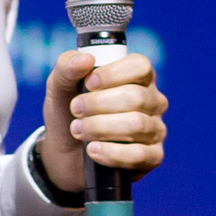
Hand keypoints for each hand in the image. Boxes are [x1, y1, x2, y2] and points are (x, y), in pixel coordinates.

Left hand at [40, 46, 167, 199]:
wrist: (63, 153)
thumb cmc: (68, 113)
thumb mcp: (60, 86)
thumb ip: (67, 67)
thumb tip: (85, 58)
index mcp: (136, 77)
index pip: (140, 66)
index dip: (113, 74)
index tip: (88, 83)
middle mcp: (152, 101)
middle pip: (136, 97)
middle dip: (98, 104)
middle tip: (75, 110)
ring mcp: (155, 129)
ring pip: (137, 125)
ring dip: (100, 128)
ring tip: (78, 130)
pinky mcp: (153, 157)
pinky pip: (140, 154)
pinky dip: (112, 153)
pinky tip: (93, 150)